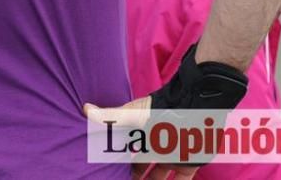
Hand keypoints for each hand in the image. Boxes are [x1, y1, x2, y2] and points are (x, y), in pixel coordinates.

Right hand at [84, 97, 199, 179]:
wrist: (196, 111)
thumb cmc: (162, 111)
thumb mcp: (134, 115)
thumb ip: (111, 117)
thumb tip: (84, 108)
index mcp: (140, 133)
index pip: (124, 149)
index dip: (116, 160)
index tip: (105, 169)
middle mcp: (153, 145)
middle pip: (138, 166)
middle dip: (131, 175)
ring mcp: (170, 156)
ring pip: (157, 177)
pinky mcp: (186, 164)